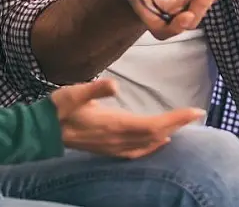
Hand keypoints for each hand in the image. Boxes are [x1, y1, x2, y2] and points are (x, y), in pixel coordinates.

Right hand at [49, 79, 203, 158]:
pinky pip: (136, 152)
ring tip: (182, 125)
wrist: (42, 130)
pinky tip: (157, 144)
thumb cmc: (59, 108)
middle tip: (196, 114)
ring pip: (148, 145)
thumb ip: (95, 89)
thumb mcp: (75, 92)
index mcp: (114, 124)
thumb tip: (113, 85)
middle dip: (178, 125)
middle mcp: (117, 139)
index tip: (195, 111)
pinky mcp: (107, 149)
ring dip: (167, 134)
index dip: (176, 119)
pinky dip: (151, 148)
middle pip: (156, 135)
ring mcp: (113, 147)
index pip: (154, 125)